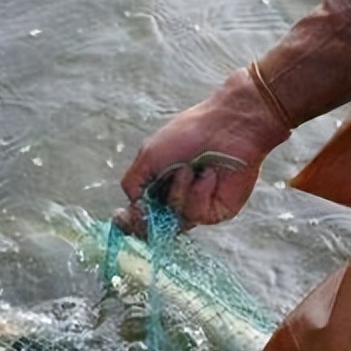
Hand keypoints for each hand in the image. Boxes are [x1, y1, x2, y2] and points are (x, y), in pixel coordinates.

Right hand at [115, 68, 290, 235]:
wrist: (229, 126)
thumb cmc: (188, 133)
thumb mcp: (149, 155)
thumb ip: (133, 183)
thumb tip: (132, 208)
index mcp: (158, 184)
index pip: (141, 212)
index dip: (131, 219)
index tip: (122, 217)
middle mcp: (176, 197)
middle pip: (156, 224)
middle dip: (149, 218)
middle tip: (145, 210)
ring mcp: (197, 205)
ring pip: (176, 220)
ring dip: (178, 193)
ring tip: (189, 169)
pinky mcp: (218, 209)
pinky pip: (198, 214)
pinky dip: (199, 194)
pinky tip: (208, 175)